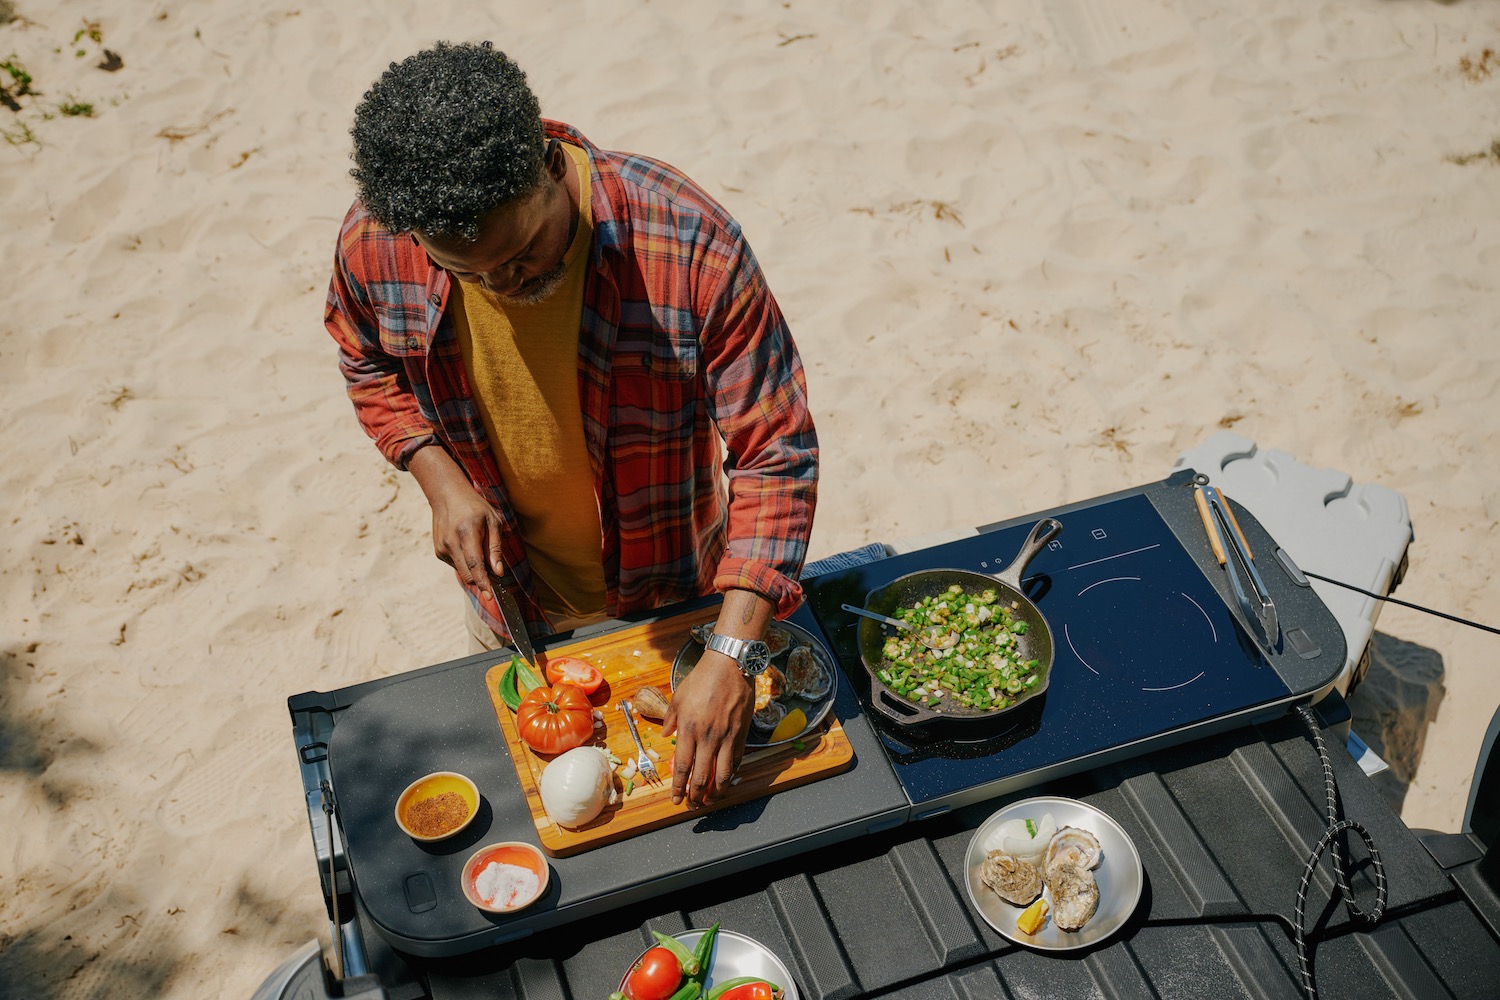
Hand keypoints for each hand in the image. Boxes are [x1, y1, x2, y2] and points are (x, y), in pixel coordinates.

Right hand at [408, 444, 504, 601]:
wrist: (447, 496)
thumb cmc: (475, 507)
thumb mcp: (493, 521)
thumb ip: (495, 547)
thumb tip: (498, 572)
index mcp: (467, 533)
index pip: (475, 564)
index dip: (483, 582)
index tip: (489, 596)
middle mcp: (451, 543)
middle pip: (468, 573)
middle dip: (482, 580)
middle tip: (495, 577)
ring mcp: (442, 548)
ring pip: (462, 572)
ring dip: (474, 571)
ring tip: (480, 550)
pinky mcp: (438, 552)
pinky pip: (456, 565)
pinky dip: (466, 563)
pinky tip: (467, 546)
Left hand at [662, 651, 753, 806]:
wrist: (730, 665)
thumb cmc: (702, 678)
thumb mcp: (678, 697)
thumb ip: (671, 718)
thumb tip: (666, 734)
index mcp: (689, 729)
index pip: (682, 767)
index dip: (679, 787)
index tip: (676, 800)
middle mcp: (707, 737)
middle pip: (701, 776)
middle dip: (696, 796)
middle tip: (692, 806)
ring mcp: (727, 737)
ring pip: (723, 774)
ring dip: (716, 792)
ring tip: (710, 800)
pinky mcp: (742, 733)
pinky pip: (736, 760)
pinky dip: (731, 774)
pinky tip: (726, 780)